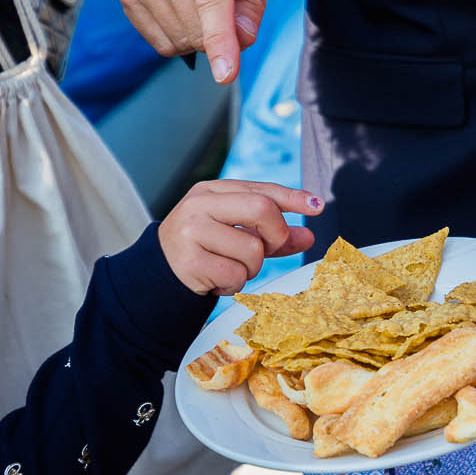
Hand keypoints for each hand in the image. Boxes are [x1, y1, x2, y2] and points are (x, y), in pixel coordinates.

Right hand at [121, 0, 278, 83]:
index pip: (211, 0)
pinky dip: (180, 36)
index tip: (225, 74)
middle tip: (228, 1)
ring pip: (179, 40)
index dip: (220, 40)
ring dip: (199, 34)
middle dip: (221, 33)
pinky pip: (160, 42)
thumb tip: (242, 38)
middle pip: (197, 29)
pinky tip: (185, 6)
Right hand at [158, 180, 321, 294]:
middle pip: (262, 210)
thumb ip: (271, 234)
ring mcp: (192, 232)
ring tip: (228, 267)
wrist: (158, 274)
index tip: (317, 206)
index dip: (293, 198)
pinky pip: (236, 275)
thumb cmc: (202, 249)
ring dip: (250, 268)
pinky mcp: (189, 261)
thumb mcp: (234, 233)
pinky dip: (234, 284)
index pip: (261, 189)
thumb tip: (307, 235)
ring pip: (253, 250)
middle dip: (275, 236)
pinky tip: (217, 280)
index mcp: (211, 191)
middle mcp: (200, 205)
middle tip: (266, 250)